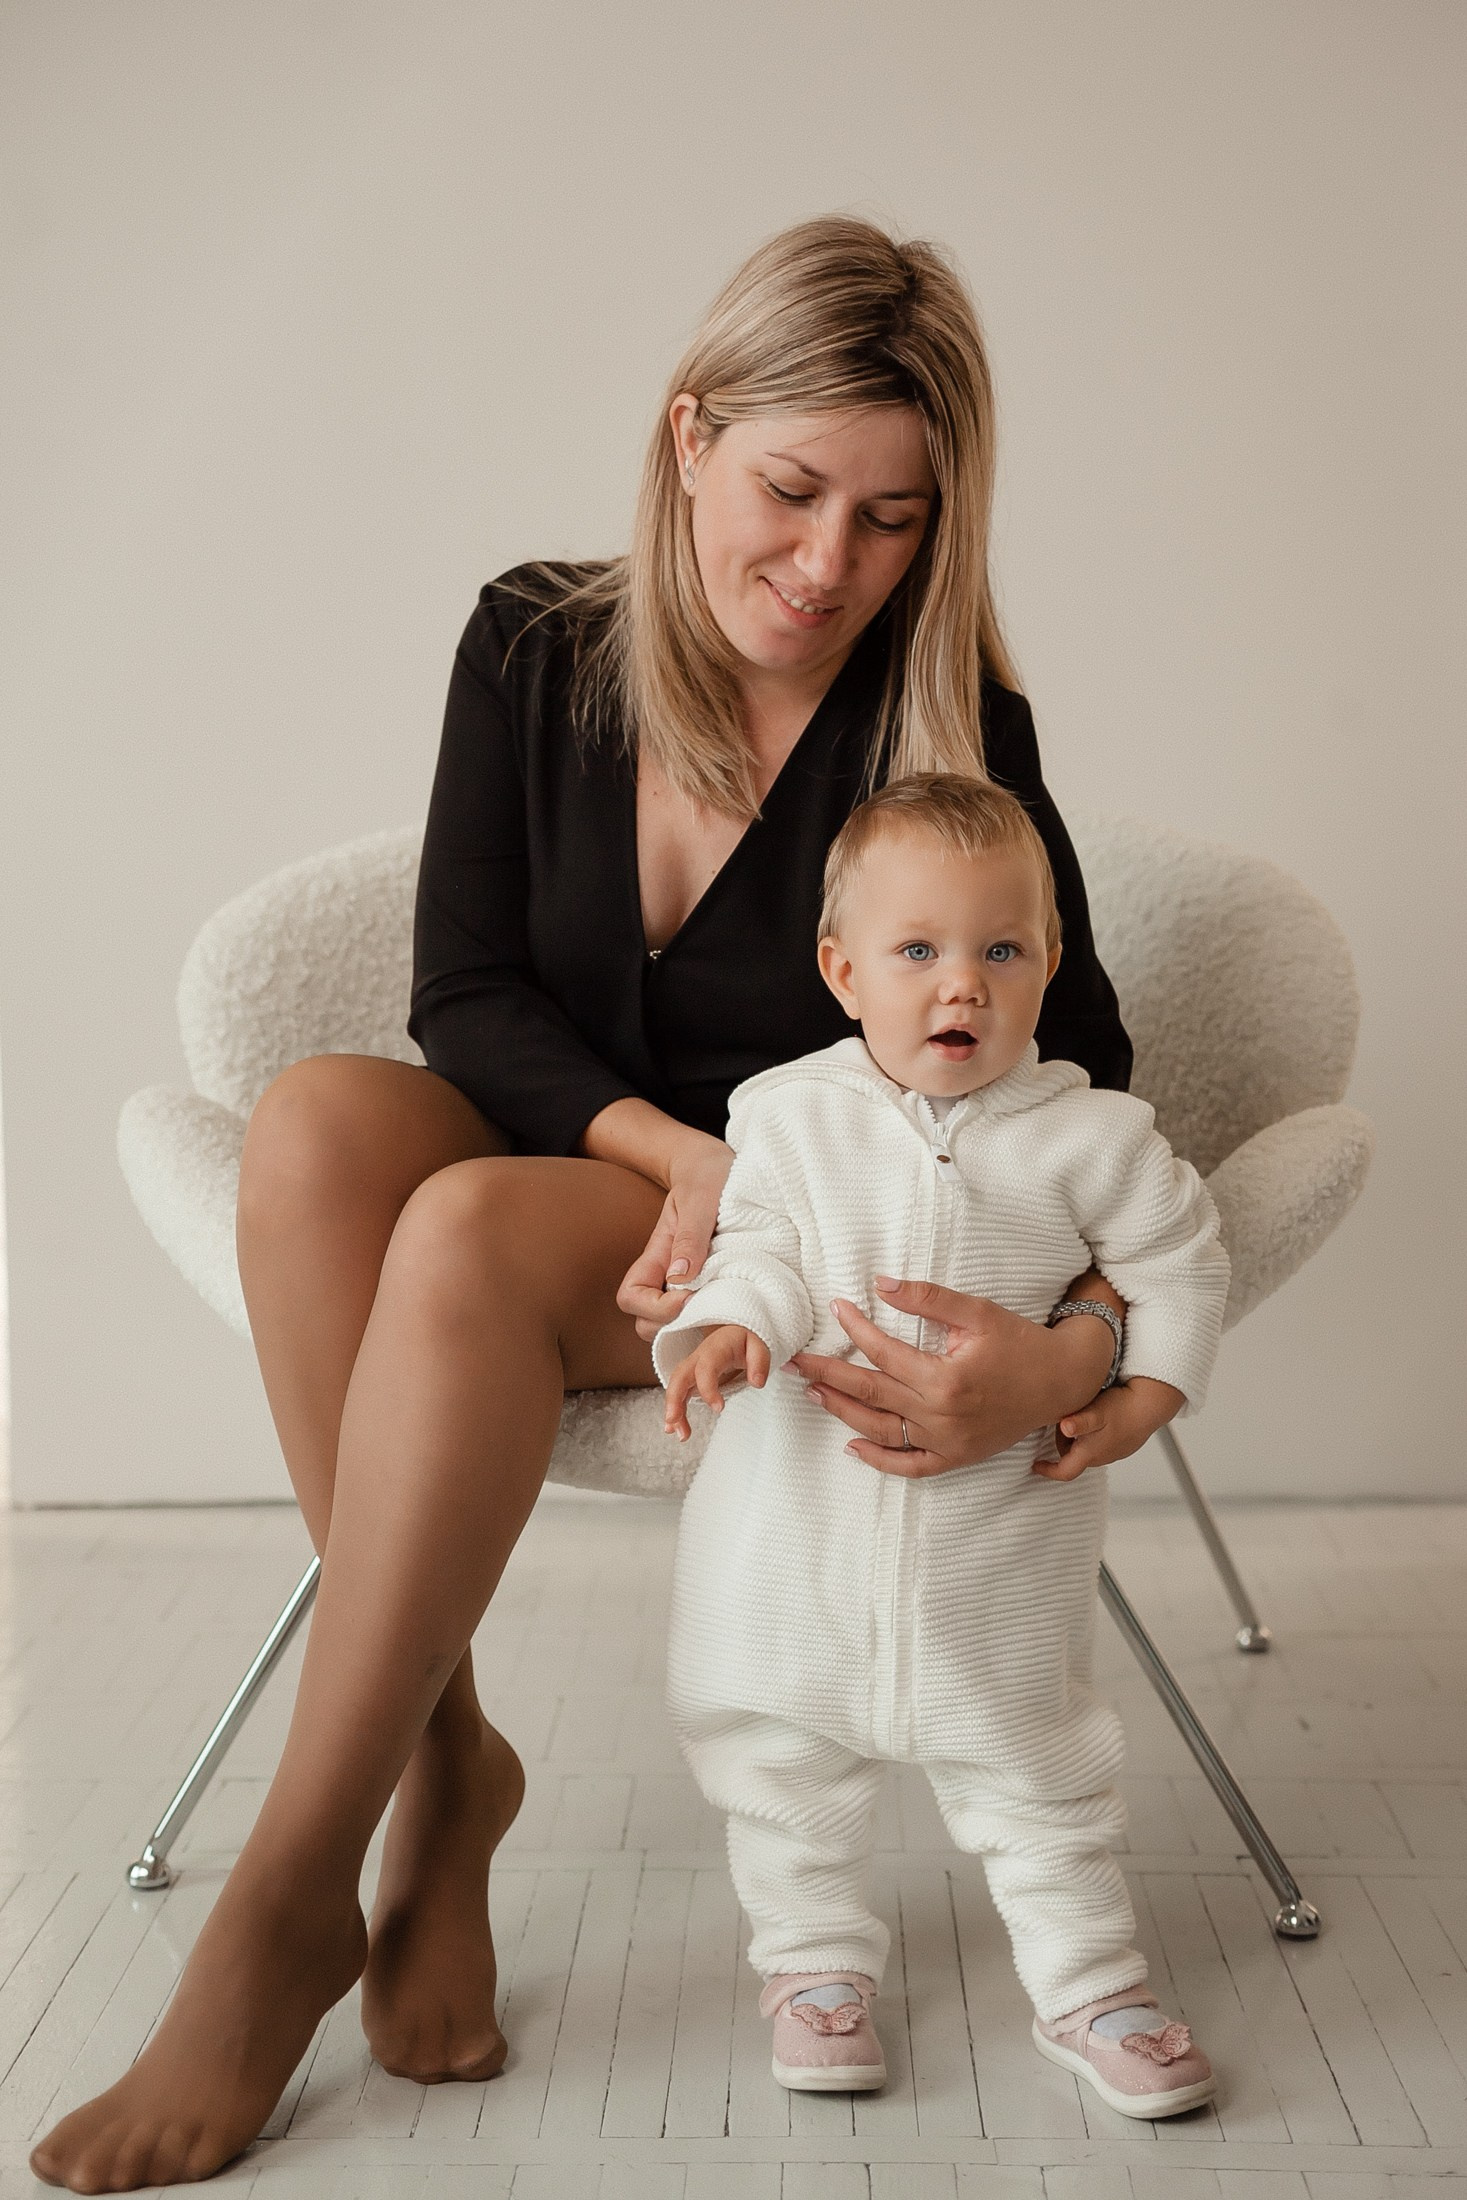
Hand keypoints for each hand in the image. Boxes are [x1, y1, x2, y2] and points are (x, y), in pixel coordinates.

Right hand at [616, 1134, 734, 1341]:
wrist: (718, 1166)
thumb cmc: (707, 1176)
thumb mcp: (701, 1199)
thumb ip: (690, 1236)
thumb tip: (679, 1277)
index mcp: (656, 1255)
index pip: (631, 1297)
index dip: (655, 1307)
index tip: (689, 1295)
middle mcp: (665, 1274)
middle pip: (645, 1322)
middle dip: (671, 1325)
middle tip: (709, 1309)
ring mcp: (686, 1283)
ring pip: (672, 1325)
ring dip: (693, 1327)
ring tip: (724, 1312)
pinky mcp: (708, 1285)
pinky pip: (700, 1316)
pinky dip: (712, 1322)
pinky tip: (735, 1312)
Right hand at [664, 1325, 770, 1441]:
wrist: (736, 1334)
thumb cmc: (747, 1342)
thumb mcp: (759, 1345)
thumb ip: (760, 1362)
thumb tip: (757, 1383)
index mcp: (715, 1349)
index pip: (705, 1368)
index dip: (707, 1388)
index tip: (719, 1409)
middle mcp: (698, 1358)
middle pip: (680, 1376)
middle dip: (674, 1399)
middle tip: (674, 1421)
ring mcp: (692, 1369)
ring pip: (676, 1388)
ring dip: (674, 1411)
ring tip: (681, 1436)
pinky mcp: (691, 1380)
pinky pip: (679, 1395)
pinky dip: (676, 1412)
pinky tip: (674, 1429)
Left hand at [786, 1276, 1116, 1478]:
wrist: (1061, 1381)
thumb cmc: (1020, 1342)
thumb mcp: (977, 1312)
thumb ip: (927, 1299)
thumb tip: (880, 1282)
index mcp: (946, 1378)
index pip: (884, 1353)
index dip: (856, 1328)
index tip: (836, 1307)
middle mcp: (942, 1415)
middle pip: (870, 1393)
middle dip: (826, 1375)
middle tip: (792, 1362)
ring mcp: (948, 1441)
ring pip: (881, 1430)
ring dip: (842, 1412)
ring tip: (811, 1393)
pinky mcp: (956, 1456)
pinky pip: (911, 1465)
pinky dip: (880, 1460)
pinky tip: (852, 1447)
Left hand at [1032, 1376, 1184, 1480]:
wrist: (1152, 1405)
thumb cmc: (1123, 1408)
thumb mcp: (1097, 1412)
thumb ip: (1080, 1421)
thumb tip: (1064, 1428)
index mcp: (1090, 1453)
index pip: (1064, 1472)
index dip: (1047, 1471)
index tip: (1035, 1465)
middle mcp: (1100, 1457)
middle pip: (1072, 1457)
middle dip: (1062, 1444)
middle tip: (1060, 1420)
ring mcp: (1112, 1452)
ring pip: (1085, 1449)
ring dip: (1077, 1438)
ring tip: (1078, 1414)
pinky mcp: (1121, 1444)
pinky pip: (1099, 1443)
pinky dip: (1092, 1434)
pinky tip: (1096, 1416)